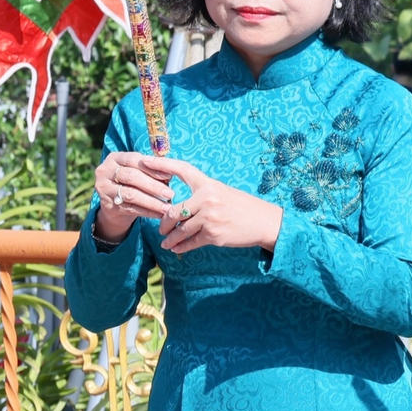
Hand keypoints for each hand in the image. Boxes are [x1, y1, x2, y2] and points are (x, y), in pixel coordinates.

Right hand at [90, 151, 176, 243]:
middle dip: (153, 185)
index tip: (170, 175)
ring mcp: (104, 189)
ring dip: (152, 201)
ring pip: (131, 194)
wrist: (117, 205)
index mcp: (115, 158)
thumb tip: (171, 172)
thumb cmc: (134, 183)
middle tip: (170, 194)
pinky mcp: (108, 205)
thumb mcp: (141, 172)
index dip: (153, 168)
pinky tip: (160, 214)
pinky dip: (148, 212)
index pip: (134, 160)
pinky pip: (131, 209)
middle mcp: (105, 171)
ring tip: (167, 207)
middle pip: (132, 176)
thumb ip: (153, 169)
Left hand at [144, 159, 283, 254]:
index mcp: (209, 184)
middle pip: (174, 211)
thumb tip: (179, 205)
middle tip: (161, 229)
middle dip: (164, 222)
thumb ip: (202, 196)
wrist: (266, 222)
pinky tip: (177, 249)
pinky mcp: (214, 235)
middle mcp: (208, 199)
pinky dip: (181, 247)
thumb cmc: (245, 207)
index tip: (145, 161)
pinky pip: (190, 242)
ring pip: (180, 229)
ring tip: (166, 243)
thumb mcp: (224, 193)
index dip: (162, 164)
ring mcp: (210, 218)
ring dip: (170, 239)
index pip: (182, 170)